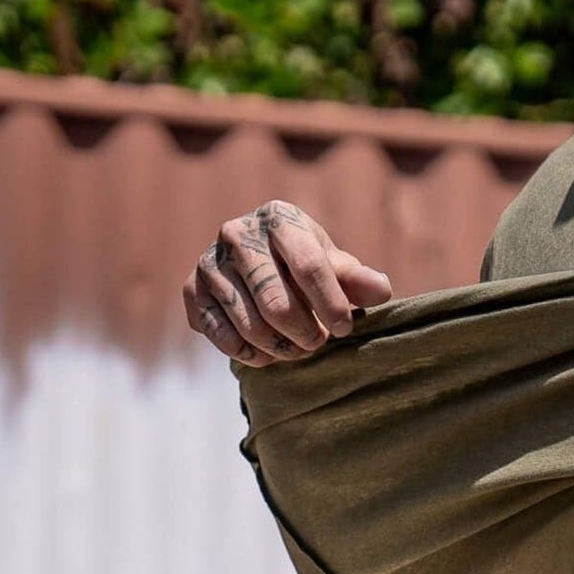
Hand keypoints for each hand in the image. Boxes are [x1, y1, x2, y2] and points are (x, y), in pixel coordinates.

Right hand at [181, 201, 392, 365]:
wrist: (262, 266)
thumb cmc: (308, 266)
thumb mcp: (337, 267)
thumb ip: (359, 279)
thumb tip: (380, 290)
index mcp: (279, 219)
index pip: (308, 266)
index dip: (330, 305)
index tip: (345, 329)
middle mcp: (237, 232)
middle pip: (276, 303)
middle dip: (305, 334)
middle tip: (319, 343)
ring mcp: (210, 260)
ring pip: (249, 324)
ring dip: (280, 348)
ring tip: (297, 349)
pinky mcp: (193, 288)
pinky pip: (219, 334)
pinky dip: (248, 353)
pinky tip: (266, 355)